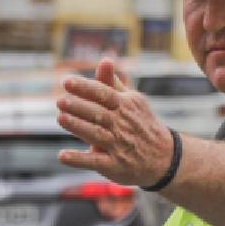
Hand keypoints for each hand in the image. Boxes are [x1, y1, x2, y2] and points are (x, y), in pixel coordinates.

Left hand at [56, 58, 174, 187]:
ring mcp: (119, 146)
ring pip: (96, 135)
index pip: (104, 94)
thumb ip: (113, 83)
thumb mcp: (132, 101)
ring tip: (61, 118)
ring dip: (78, 127)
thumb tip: (105, 59)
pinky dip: (79, 159)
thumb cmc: (140, 124)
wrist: (164, 157)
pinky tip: (62, 156)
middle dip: (79, 107)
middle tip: (60, 101)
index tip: (66, 81)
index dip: (86, 88)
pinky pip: (96, 162)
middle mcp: (122, 125)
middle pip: (98, 114)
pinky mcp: (115, 166)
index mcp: (125, 106)